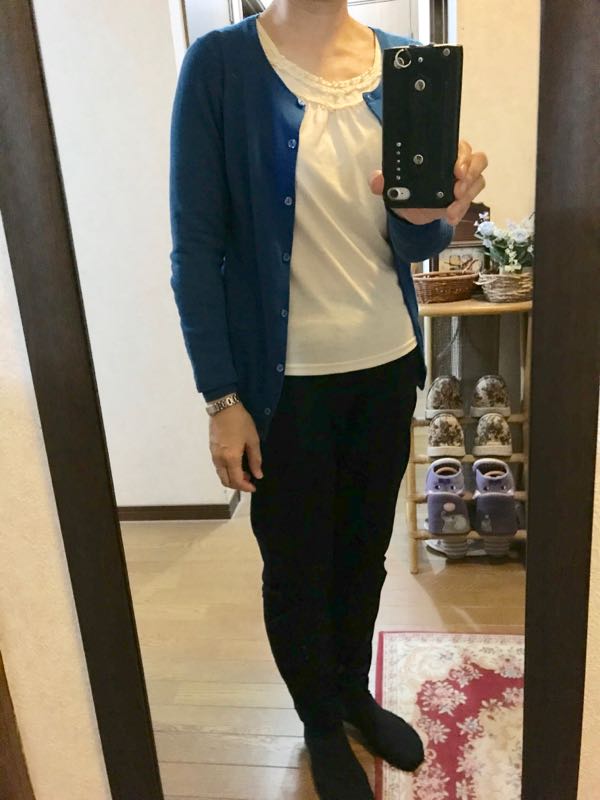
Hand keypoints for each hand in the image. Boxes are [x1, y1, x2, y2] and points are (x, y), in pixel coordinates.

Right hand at [209, 403, 262, 492]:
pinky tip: (236, 463)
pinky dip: (226, 470)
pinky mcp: (211, 449)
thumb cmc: (240, 422)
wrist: (224, 407)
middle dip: (237, 485)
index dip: (246, 487)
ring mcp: (213, 454)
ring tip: (244, 471)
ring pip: (221, 474)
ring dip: (231, 477)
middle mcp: (219, 460)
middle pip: (226, 481)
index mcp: (231, 458)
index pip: (237, 481)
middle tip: (249, 481)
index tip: (253, 487)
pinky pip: (218, 466)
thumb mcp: (253, 440)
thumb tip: (258, 475)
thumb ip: (255, 459)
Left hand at [369, 140, 487, 225]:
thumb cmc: (406, 188)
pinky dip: (462, 211)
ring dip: (467, 197)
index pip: (461, 146)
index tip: (456, 169)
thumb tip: (377, 180)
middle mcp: (458, 163)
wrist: (410, 210)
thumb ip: (383, 180)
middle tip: (457, 190)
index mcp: (442, 153)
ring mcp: (464, 181)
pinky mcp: (465, 198)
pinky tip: (451, 218)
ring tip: (451, 210)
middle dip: (470, 175)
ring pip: (478, 182)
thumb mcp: (393, 184)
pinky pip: (471, 201)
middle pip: (478, 161)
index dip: (462, 156)